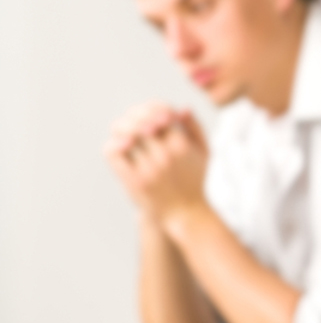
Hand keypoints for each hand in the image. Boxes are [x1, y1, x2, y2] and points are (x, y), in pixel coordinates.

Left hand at [104, 103, 209, 224]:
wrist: (188, 213)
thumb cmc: (197, 180)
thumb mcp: (204, 152)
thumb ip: (194, 128)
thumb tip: (181, 108)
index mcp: (182, 146)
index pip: (161, 114)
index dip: (156, 109)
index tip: (156, 115)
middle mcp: (165, 156)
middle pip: (141, 123)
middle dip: (138, 117)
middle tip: (139, 121)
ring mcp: (148, 169)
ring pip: (127, 135)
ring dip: (126, 129)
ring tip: (130, 132)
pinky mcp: (135, 181)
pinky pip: (115, 154)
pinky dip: (114, 144)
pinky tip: (122, 144)